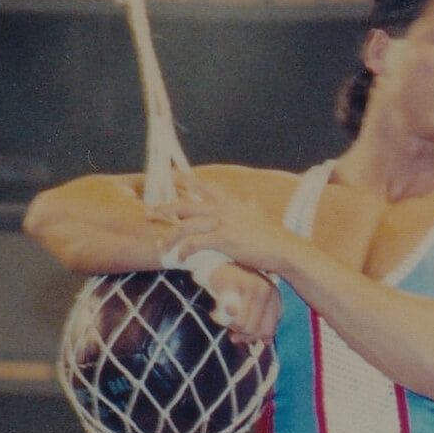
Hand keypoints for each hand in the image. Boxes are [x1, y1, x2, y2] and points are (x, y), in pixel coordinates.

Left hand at [154, 170, 300, 275]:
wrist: (284, 250)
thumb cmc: (272, 237)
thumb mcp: (258, 215)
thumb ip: (249, 206)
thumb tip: (250, 198)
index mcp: (230, 201)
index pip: (202, 185)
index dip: (183, 178)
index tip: (167, 175)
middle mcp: (224, 208)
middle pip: (186, 205)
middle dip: (165, 208)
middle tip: (149, 212)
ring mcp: (224, 223)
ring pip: (186, 227)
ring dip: (170, 237)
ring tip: (160, 247)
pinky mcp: (224, 239)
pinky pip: (196, 244)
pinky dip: (185, 251)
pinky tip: (180, 258)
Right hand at [200, 262, 281, 343]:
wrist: (214, 263)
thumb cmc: (233, 287)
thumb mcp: (250, 305)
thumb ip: (260, 322)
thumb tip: (266, 342)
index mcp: (274, 296)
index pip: (267, 331)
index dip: (252, 338)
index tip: (240, 336)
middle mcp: (266, 289)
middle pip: (253, 330)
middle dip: (238, 333)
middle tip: (228, 327)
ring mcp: (250, 285)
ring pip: (241, 324)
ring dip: (228, 325)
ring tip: (222, 316)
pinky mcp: (233, 284)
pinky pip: (227, 314)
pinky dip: (218, 318)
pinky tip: (214, 313)